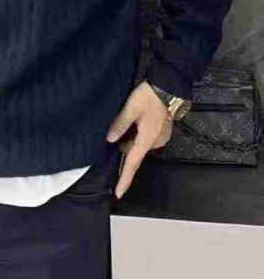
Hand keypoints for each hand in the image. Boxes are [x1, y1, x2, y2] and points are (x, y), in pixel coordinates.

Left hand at [105, 80, 172, 198]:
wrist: (169, 86)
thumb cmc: (149, 96)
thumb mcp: (131, 108)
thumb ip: (120, 124)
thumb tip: (110, 139)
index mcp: (147, 139)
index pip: (133, 164)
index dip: (124, 179)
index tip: (118, 194)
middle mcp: (155, 142)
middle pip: (135, 154)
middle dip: (123, 152)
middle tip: (112, 141)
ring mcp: (160, 137)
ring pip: (139, 145)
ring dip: (130, 141)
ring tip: (122, 127)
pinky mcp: (161, 131)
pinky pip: (145, 139)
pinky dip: (136, 136)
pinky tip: (132, 125)